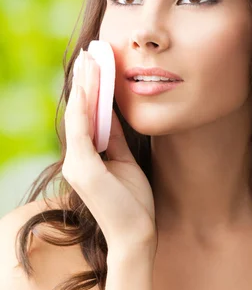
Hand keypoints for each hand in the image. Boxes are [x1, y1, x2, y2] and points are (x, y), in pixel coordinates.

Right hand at [62, 50, 156, 256]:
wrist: (137, 235)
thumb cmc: (133, 201)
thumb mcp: (126, 161)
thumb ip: (115, 138)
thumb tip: (112, 113)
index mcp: (87, 157)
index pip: (86, 117)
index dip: (90, 90)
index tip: (95, 66)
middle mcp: (76, 160)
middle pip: (78, 112)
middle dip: (84, 82)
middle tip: (88, 54)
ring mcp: (77, 165)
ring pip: (78, 116)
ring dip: (84, 87)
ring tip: (88, 61)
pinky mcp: (84, 169)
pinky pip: (83, 131)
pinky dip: (84, 107)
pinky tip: (87, 87)